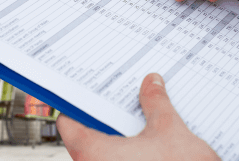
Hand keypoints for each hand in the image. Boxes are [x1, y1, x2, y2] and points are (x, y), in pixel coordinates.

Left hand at [57, 73, 219, 160]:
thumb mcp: (170, 131)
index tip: (88, 92)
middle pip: (87, 136)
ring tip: (139, 118)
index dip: (78, 104)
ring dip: (119, 137)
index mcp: (94, 153)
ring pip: (103, 153)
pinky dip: (128, 154)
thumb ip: (156, 104)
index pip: (69, 123)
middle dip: (107, 117)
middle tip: (120, 98)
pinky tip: (148, 144)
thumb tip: (151, 85)